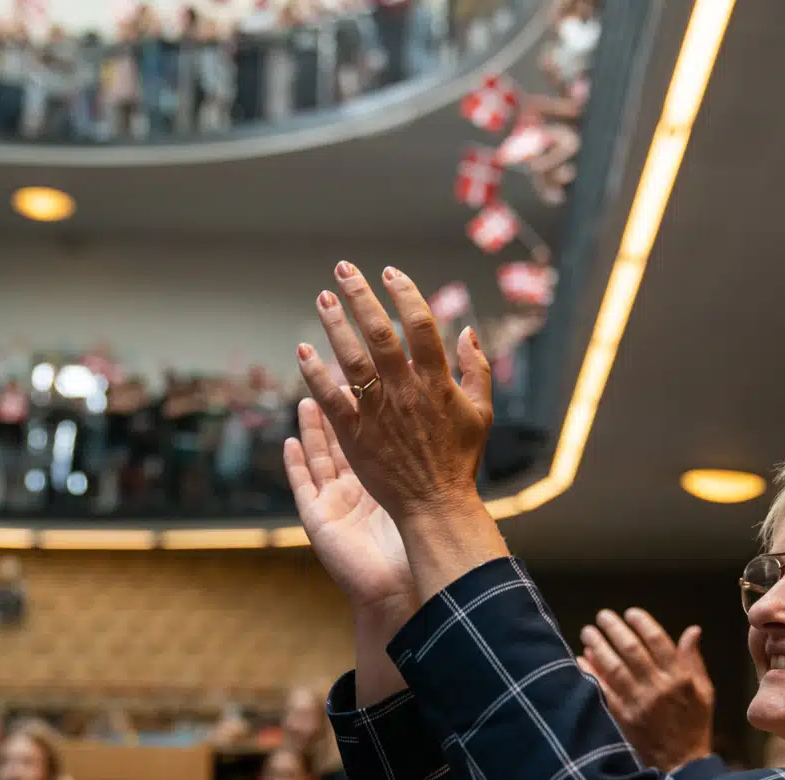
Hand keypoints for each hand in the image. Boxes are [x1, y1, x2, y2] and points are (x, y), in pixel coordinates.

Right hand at [284, 398, 415, 620]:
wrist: (398, 589)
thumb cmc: (415, 550)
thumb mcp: (420, 497)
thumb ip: (424, 467)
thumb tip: (442, 433)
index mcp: (382, 484)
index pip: (374, 439)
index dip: (370, 412)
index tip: (372, 381)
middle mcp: (356, 491)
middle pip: (342, 442)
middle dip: (337, 411)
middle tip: (334, 376)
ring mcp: (334, 504)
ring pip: (319, 458)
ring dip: (311, 430)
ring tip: (306, 400)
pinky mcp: (317, 519)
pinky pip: (302, 485)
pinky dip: (294, 463)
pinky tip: (289, 442)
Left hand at [294, 262, 493, 526]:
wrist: (436, 503)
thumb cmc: (459, 459)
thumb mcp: (481, 412)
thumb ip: (477, 368)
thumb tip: (467, 330)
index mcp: (437, 380)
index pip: (420, 323)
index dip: (404, 293)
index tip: (390, 272)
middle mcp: (405, 390)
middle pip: (379, 332)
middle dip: (360, 296)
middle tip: (342, 270)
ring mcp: (378, 411)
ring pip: (350, 357)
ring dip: (334, 324)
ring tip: (323, 298)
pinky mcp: (355, 433)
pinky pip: (331, 397)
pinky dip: (315, 372)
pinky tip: (303, 350)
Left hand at [578, 609, 713, 771]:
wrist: (682, 764)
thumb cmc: (694, 724)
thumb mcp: (704, 692)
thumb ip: (693, 660)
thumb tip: (692, 630)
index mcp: (679, 679)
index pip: (658, 642)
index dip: (643, 623)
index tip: (630, 613)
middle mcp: (658, 688)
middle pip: (632, 651)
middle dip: (614, 629)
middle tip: (602, 616)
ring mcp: (638, 704)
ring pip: (614, 668)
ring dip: (598, 646)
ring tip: (588, 631)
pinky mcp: (622, 718)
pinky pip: (602, 691)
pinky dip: (590, 673)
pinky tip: (581, 659)